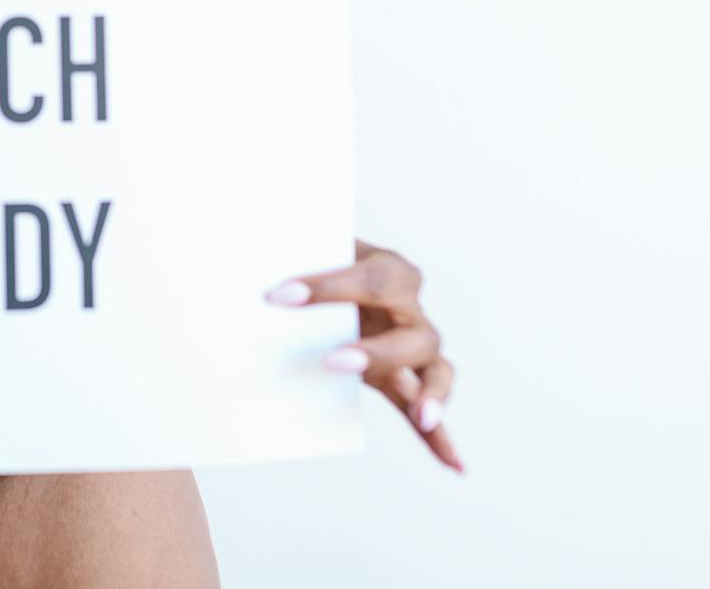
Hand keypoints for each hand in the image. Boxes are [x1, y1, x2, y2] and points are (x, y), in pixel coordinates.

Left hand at [264, 239, 462, 472]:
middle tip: (332, 362)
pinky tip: (453, 465)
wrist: (329, 259)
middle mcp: (409, 306)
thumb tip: (256, 277)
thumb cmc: (318, 253)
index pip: (371, 278)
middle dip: (377, 351)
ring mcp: (412, 342)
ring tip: (422, 416)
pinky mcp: (404, 373)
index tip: (279, 296)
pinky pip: (426, 403)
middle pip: (415, 331)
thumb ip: (291, 254)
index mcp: (388, 267)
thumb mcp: (308, 245)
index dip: (328, 288)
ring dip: (432, 394)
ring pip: (435, 367)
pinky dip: (440, 437)